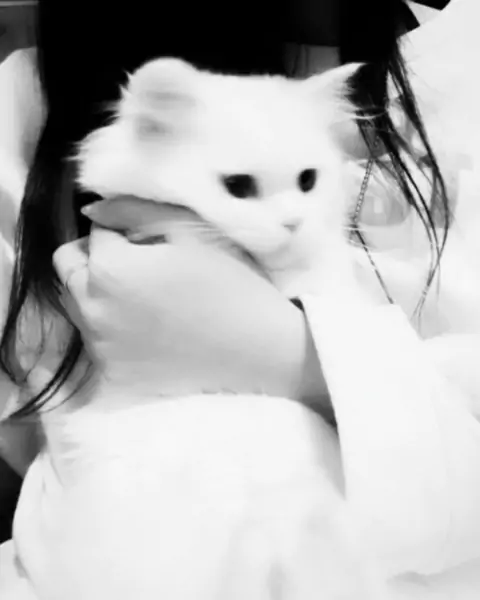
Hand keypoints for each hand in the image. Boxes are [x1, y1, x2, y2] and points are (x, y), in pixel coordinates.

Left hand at [53, 201, 325, 402]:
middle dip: (97, 258)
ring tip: (147, 298)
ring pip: (78, 304)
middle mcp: (91, 311)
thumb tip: (90, 211)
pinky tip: (152, 329)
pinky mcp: (114, 373)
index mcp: (108, 270)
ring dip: (100, 292)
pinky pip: (97, 339)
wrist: (260, 349)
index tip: (153, 241)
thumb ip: (131, 211)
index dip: (124, 230)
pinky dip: (114, 327)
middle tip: (141, 265)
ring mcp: (101, 348)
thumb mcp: (187, 230)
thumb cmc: (230, 282)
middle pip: (70, 269)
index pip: (95, 232)